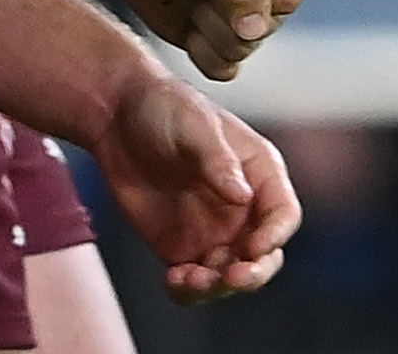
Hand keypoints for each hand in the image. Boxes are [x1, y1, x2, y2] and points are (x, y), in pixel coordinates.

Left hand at [91, 82, 300, 302]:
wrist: (114, 115)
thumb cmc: (163, 107)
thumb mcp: (192, 123)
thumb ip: (217, 160)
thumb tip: (243, 197)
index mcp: (259, 174)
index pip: (283, 214)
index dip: (275, 235)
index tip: (255, 247)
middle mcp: (243, 209)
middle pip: (264, 256)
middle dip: (253, 273)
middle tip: (232, 277)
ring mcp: (214, 231)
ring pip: (229, 276)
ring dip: (217, 286)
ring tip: (188, 278)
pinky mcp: (182, 246)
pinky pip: (193, 281)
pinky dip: (189, 290)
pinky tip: (174, 281)